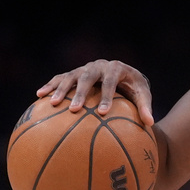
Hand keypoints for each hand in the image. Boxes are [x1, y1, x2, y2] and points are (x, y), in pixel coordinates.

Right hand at [37, 59, 154, 125]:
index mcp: (117, 68)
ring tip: (54, 104)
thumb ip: (145, 107)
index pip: (111, 82)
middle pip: (87, 77)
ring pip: (71, 77)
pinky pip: (60, 78)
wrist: (124, 74)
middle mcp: (99, 65)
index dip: (107, 96)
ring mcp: (84, 68)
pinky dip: (50, 85)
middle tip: (74, 110)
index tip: (102, 112)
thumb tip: (151, 123)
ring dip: (61, 89)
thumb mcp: (143, 94)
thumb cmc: (135, 87)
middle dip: (80, 93)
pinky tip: (39, 96)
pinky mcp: (74, 73)